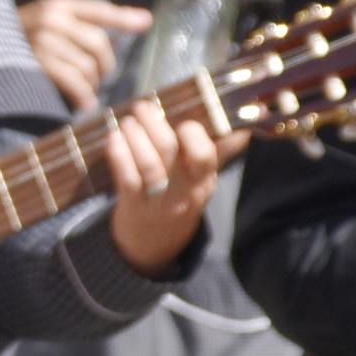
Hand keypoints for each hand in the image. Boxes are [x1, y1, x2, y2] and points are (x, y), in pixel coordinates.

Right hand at [18, 0, 152, 112]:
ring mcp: (42, 41)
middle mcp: (51, 18)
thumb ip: (93, 20)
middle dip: (104, 66)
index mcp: (57, 4)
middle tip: (99, 77)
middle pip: (98, 44)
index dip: (124, 18)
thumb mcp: (53, 20)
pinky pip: (74, 82)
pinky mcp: (36, 65)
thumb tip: (145, 20)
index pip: (99, 10)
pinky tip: (83, 102)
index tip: (146, 24)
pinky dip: (83, 95)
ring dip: (91, 84)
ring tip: (85, 89)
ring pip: (87, 66)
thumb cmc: (24, 39)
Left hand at [103, 97, 236, 273]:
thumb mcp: (200, 180)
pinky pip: (128, 179)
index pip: (206, 154)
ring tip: (128, 121)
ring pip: (150, 164)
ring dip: (135, 137)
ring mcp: (160, 201)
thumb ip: (217, 152)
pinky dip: (119, 155)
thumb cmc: (176, 199)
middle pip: (174, 152)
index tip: (179, 116)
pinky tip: (113, 138)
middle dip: (156, 124)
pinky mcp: (134, 208)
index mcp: (204, 180)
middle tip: (144, 107)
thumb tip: (241, 127)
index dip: (192, 131)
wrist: (154, 248)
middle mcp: (186, 191)